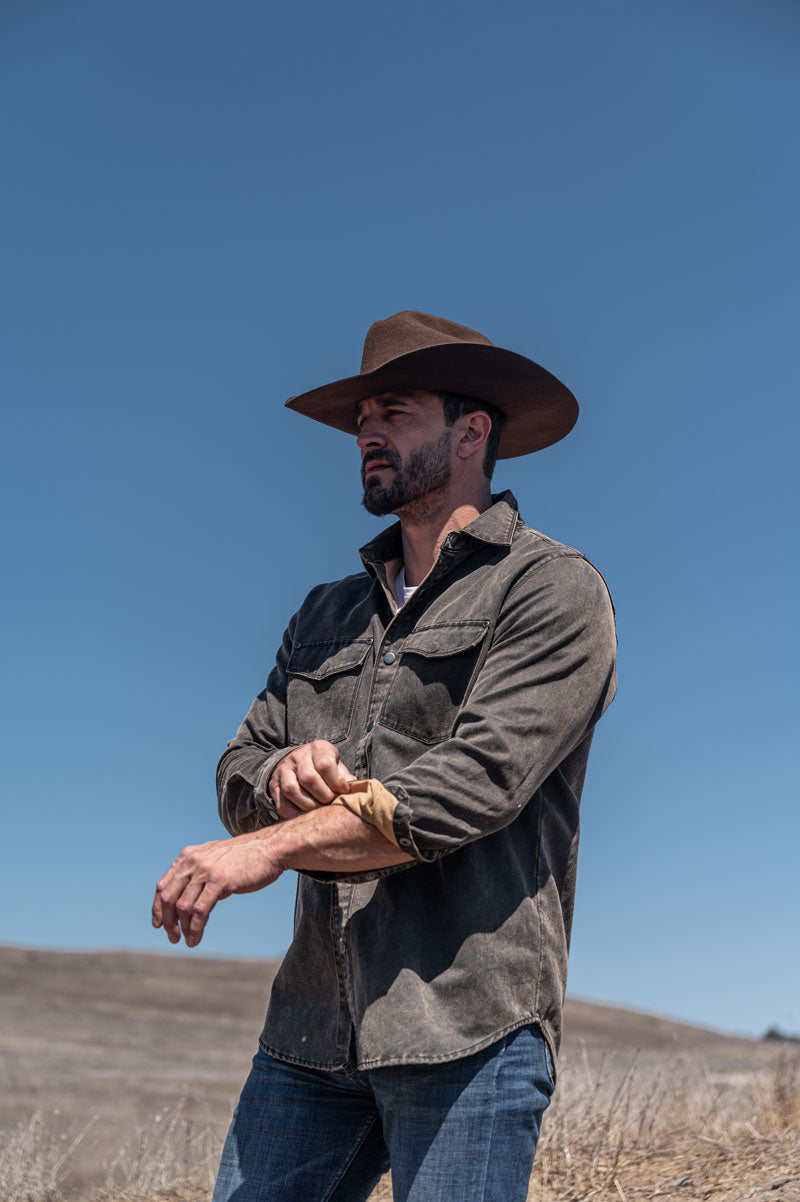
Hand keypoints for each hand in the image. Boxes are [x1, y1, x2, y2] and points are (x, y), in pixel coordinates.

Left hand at [152, 831, 282, 947]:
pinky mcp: (219, 881)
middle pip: (168, 897)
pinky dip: (195, 929)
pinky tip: (196, 939)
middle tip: (173, 937)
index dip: (157, 908)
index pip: (163, 885)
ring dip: (182, 929)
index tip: (158, 925)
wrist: (270, 849)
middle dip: (167, 922)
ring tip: (187, 941)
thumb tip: (188, 898)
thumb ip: (199, 871)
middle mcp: (193, 861)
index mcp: (188, 856)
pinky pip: (200, 910)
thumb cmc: (246, 857)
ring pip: (183, 906)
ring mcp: (205, 870)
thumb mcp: (215, 858)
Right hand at [269, 739, 355, 818]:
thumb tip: (356, 794)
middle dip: (323, 796)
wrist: (299, 762)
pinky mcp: (275, 785)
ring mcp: (284, 770)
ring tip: (318, 810)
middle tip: (330, 803)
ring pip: (292, 790)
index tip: (343, 791)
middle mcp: (298, 756)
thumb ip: (345, 778)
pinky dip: (295, 813)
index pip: (325, 764)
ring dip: (308, 805)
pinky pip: (282, 803)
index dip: (336, 782)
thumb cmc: (325, 767)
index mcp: (318, 748)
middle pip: (308, 778)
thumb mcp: (336, 766)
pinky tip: (306, 815)